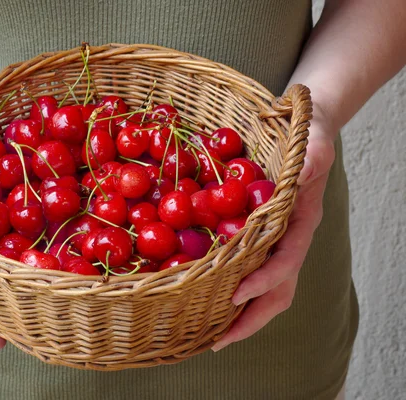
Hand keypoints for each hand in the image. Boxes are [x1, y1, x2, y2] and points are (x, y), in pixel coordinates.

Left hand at [211, 115, 335, 351]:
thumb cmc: (309, 137)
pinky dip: (229, 288)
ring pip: (264, 289)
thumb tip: (305, 169)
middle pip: (278, 291)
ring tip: (211, 334)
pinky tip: (205, 297)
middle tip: (219, 340)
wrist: (308, 132)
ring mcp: (275, 242)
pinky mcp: (259, 237)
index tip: (236, 293)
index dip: (264, 280)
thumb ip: (311, 158)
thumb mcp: (312, 142)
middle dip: (251, 318)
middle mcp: (289, 239)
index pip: (287, 261)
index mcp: (302, 222)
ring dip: (240, 314)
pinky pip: (247, 270)